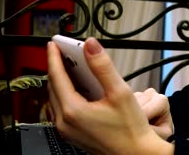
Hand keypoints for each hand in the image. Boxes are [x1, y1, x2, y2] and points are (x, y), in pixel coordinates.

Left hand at [47, 37, 173, 154]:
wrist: (136, 154)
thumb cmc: (131, 130)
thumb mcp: (120, 92)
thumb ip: (103, 66)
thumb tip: (91, 46)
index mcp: (73, 111)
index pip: (56, 76)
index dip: (54, 57)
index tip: (53, 44)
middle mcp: (65, 122)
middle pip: (53, 87)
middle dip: (57, 67)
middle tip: (63, 52)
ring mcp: (67, 130)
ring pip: (56, 99)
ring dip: (61, 81)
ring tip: (70, 66)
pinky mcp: (73, 134)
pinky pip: (62, 110)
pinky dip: (66, 94)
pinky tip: (79, 88)